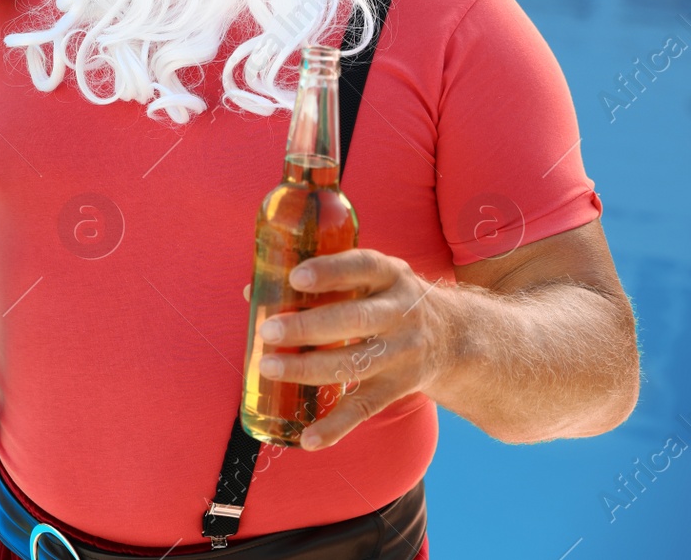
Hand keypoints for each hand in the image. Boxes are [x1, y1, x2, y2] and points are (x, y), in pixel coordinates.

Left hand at [255, 249, 448, 450]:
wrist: (453, 337)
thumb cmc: (386, 298)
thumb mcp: (369, 278)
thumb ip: (319, 282)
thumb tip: (253, 293)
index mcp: (390, 275)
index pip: (363, 266)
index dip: (330, 271)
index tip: (295, 277)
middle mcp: (401, 312)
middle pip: (355, 320)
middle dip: (308, 327)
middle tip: (268, 331)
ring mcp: (402, 352)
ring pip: (354, 364)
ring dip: (308, 369)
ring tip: (269, 368)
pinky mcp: (398, 387)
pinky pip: (365, 409)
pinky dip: (336, 428)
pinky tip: (308, 439)